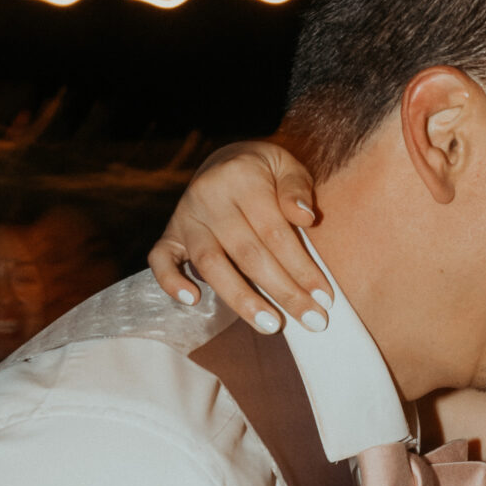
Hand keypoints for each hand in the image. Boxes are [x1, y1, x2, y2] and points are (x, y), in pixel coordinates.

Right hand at [148, 139, 327, 332]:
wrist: (223, 159)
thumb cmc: (264, 171)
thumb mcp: (287, 165)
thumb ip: (297, 188)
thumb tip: (307, 218)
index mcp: (242, 178)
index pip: (275, 232)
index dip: (302, 268)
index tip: (325, 297)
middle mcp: (209, 197)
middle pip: (249, 254)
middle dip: (284, 292)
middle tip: (312, 320)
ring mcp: (186, 218)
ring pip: (211, 264)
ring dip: (242, 299)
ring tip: (271, 325)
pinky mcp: (170, 234)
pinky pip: (161, 259)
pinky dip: (171, 282)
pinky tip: (193, 301)